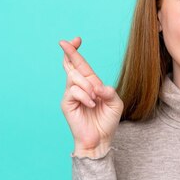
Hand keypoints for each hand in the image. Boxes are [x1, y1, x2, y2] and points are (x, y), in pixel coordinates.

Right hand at [59, 36, 123, 153]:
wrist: (100, 140)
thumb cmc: (107, 122)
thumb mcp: (115, 103)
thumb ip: (109, 91)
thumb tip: (96, 86)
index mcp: (91, 84)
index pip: (81, 64)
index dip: (77, 52)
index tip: (77, 39)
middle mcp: (79, 87)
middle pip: (71, 65)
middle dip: (70, 52)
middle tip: (64, 42)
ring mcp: (71, 95)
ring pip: (74, 77)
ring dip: (87, 86)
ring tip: (95, 99)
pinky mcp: (66, 104)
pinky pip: (73, 91)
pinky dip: (85, 96)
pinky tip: (91, 104)